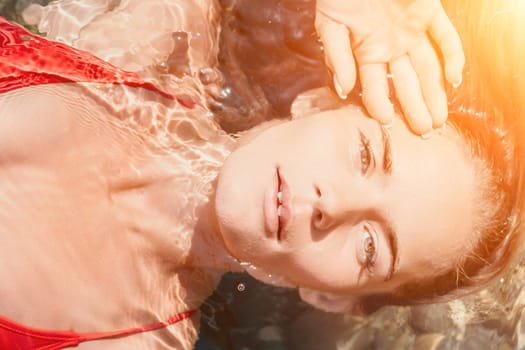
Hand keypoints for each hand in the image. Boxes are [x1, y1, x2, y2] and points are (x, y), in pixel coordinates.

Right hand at [315, 0, 463, 134]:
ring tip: (439, 120)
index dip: (380, 106)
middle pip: (406, 85)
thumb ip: (336, 56)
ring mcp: (411, 31)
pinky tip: (455, 79)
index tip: (387, 124)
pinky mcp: (428, 12)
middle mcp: (391, 47)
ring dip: (435, 95)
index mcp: (366, 52)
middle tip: (424, 133)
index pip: (374, 88)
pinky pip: (446, 37)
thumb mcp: (331, 24)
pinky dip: (454, 56)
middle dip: (415, 109)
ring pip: (428, 69)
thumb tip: (344, 89)